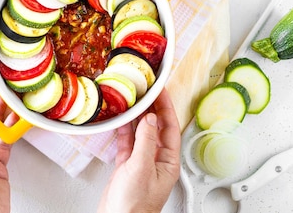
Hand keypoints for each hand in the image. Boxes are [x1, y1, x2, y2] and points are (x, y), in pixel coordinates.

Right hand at [97, 88, 181, 212]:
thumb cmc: (135, 205)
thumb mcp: (141, 168)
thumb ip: (146, 141)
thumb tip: (150, 120)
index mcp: (168, 162)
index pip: (170, 127)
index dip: (166, 107)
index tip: (160, 91)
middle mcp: (157, 161)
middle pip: (157, 128)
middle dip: (153, 109)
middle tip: (147, 91)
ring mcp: (141, 163)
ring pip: (141, 134)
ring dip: (137, 118)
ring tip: (134, 100)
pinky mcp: (127, 167)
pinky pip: (127, 144)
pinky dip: (124, 131)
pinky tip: (121, 121)